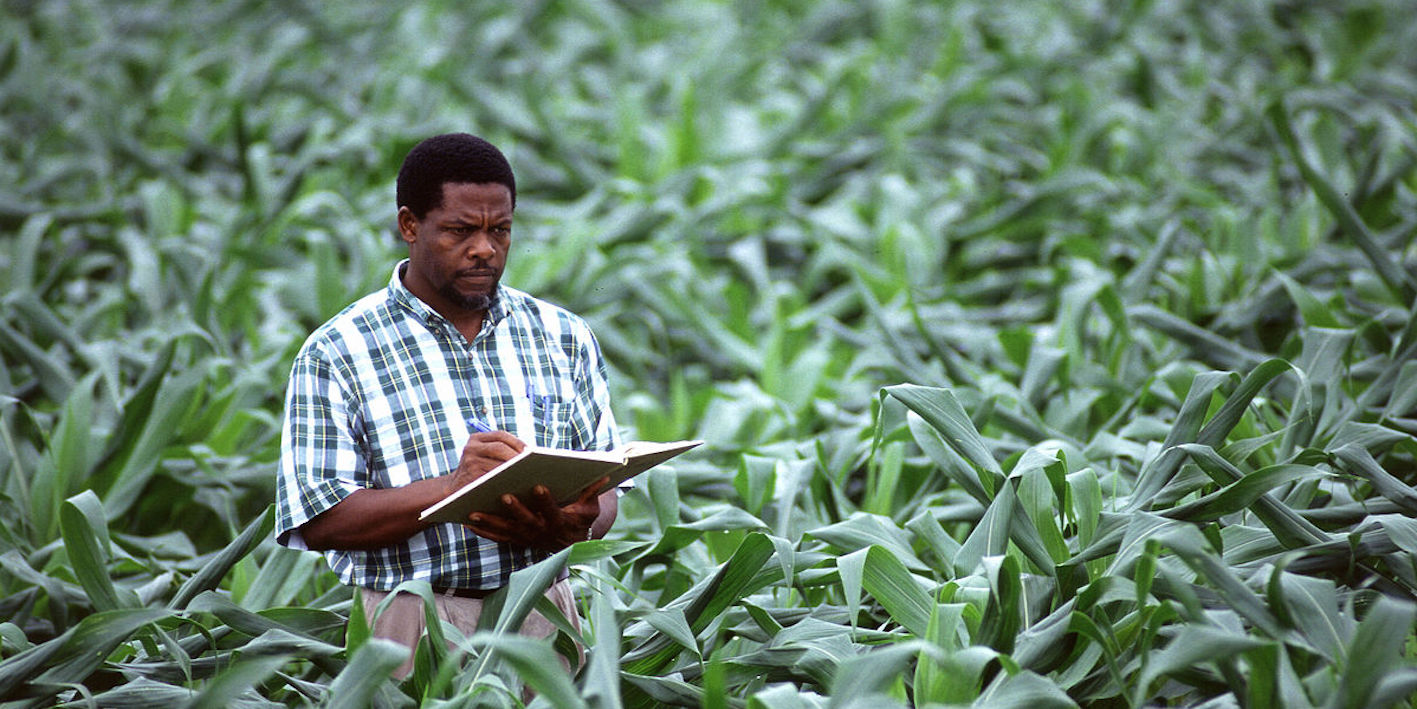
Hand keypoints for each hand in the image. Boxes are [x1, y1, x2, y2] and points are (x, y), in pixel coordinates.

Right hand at [446, 431, 524, 495]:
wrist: (453, 489)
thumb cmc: (476, 472)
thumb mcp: (482, 456)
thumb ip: (499, 450)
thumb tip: (529, 452)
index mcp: (475, 439)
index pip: (500, 435)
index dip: (517, 442)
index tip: (530, 451)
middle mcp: (470, 447)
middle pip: (499, 447)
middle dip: (517, 455)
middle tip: (533, 463)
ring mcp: (469, 462)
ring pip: (497, 463)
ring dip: (515, 468)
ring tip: (529, 472)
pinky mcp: (470, 477)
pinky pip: (493, 477)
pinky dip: (506, 479)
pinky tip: (517, 484)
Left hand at [466, 476, 609, 551]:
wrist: (572, 545)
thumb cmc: (581, 518)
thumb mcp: (591, 507)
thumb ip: (592, 491)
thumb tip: (605, 474)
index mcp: (560, 522)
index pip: (553, 511)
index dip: (546, 501)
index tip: (539, 486)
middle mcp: (542, 532)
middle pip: (526, 522)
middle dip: (515, 510)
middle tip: (503, 496)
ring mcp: (527, 538)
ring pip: (507, 531)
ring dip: (490, 522)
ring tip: (473, 511)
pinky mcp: (517, 541)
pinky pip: (498, 537)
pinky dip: (484, 531)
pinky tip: (469, 522)